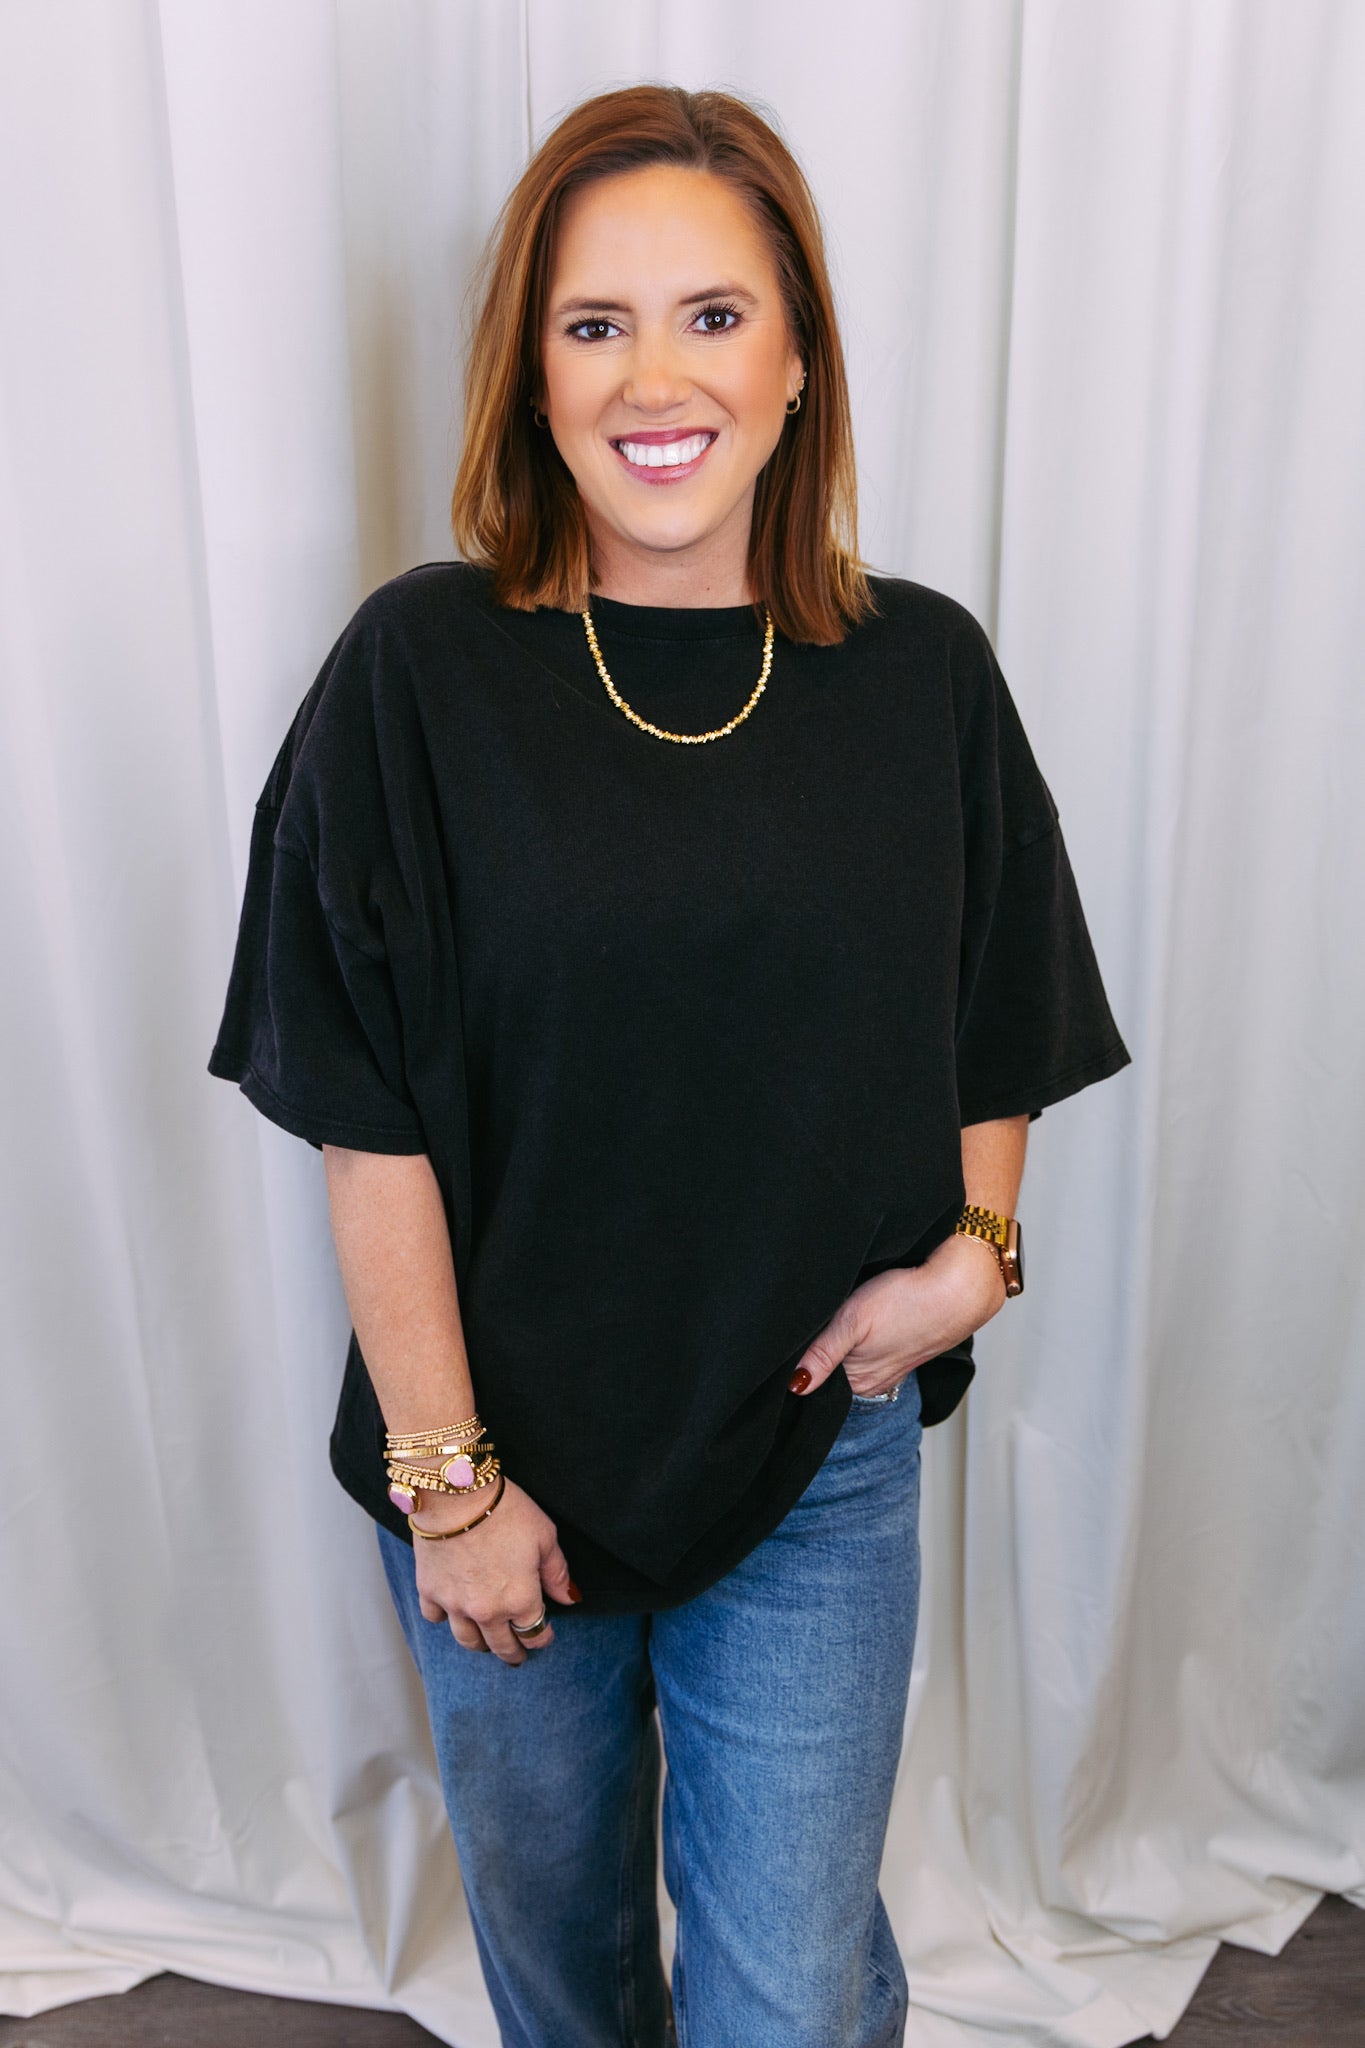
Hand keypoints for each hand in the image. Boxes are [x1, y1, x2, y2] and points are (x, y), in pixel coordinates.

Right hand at [413, 1475, 579, 1664]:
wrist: (456, 1495)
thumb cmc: (505, 1510)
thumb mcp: (545, 1536)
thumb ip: (557, 1573)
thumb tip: (568, 1598)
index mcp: (521, 1600)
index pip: (535, 1633)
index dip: (543, 1637)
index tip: (545, 1633)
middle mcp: (488, 1611)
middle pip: (502, 1646)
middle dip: (514, 1653)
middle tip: (517, 1655)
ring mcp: (455, 1605)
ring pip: (468, 1641)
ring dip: (481, 1645)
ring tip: (486, 1644)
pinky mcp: (429, 1591)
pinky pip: (436, 1618)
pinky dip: (444, 1618)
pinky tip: (451, 1612)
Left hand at [788, 1234, 1006, 1399]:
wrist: (959, 1290)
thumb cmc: (906, 1300)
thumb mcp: (852, 1321)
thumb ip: (821, 1354)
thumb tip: (795, 1386)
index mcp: (857, 1382)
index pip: (814, 1378)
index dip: (799, 1358)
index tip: (796, 1336)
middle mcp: (872, 1383)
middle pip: (831, 1371)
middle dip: (819, 1352)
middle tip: (820, 1320)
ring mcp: (889, 1369)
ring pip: (851, 1360)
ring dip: (844, 1343)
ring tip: (845, 1319)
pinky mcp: (902, 1353)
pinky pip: (872, 1352)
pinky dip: (865, 1339)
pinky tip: (868, 1321)